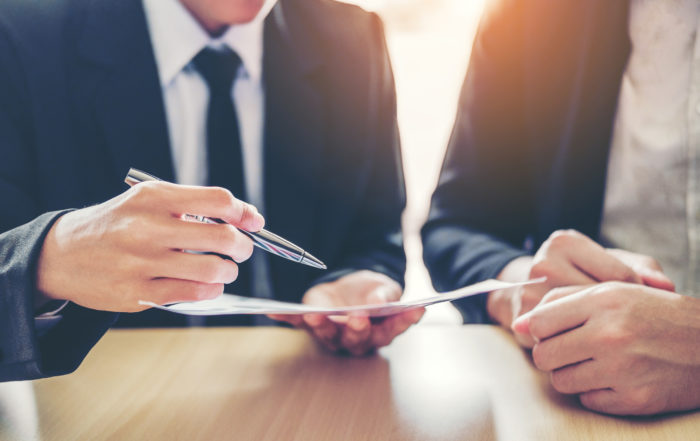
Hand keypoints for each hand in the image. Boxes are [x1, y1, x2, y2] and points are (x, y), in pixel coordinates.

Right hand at [36, 181, 263, 311]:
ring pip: (212, 269)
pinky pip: (194, 294)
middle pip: (223, 237)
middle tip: (242, 250)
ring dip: (229, 271)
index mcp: (154, 198)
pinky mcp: (138, 293)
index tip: (252, 222)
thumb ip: (196, 205)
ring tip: (224, 268)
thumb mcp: (150, 200)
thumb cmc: (118, 224)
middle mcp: (148, 228)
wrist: (63, 254)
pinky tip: (208, 284)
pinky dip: (211, 289)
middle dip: (244, 246)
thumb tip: (250, 216)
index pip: (218, 200)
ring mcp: (142, 263)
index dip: (244, 212)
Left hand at [270, 270, 423, 355]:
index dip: (404, 322)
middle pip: (359, 339)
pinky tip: (274, 312)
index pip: (394, 328)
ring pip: (329, 335)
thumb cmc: (371, 292)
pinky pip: (298, 323)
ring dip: (322, 327)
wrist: (351, 288)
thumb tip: (382, 299)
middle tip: (359, 317)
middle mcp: (357, 338)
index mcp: (381, 329)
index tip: (415, 310)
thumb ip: (386, 294)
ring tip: (317, 316)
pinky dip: (286, 318)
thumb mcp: (383, 287)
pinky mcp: (313, 323)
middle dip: (358, 329)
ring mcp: (334, 333)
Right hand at [487, 230, 673, 346]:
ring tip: (604, 333)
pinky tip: (584, 343)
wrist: (522, 290)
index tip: (634, 306)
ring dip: (596, 334)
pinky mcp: (520, 321)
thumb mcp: (606, 262)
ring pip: (580, 324)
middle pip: (599, 302)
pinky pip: (561, 341)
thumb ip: (641, 269)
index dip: (635, 296)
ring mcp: (528, 293)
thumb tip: (666, 287)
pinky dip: (577, 346)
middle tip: (624, 325)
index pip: (619, 275)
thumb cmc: (575, 274)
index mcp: (565, 243)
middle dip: (616, 317)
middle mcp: (543, 264)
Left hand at [512, 283, 699, 415]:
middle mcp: (611, 335)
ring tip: (593, 362)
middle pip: (544, 354)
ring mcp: (622, 370)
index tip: (549, 331)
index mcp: (603, 302)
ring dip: (570, 373)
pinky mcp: (633, 399)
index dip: (538, 329)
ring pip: (561, 381)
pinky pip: (588, 400)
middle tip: (569, 349)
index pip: (539, 321)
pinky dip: (595, 392)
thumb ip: (563, 300)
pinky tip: (614, 377)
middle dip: (551, 353)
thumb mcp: (614, 292)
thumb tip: (520, 323)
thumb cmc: (655, 313)